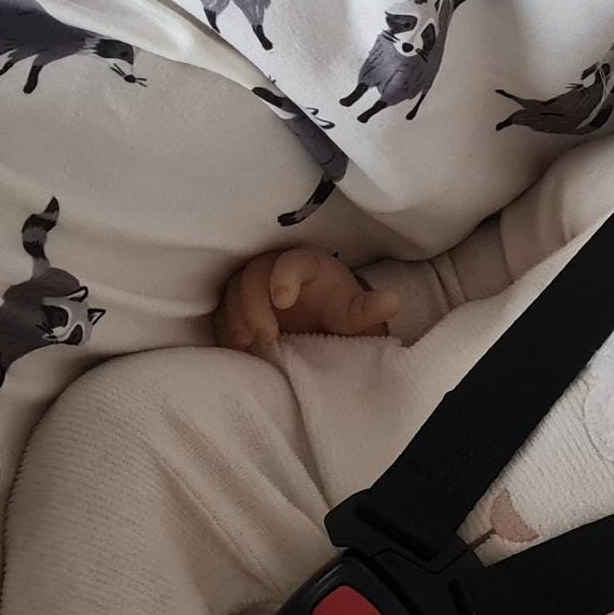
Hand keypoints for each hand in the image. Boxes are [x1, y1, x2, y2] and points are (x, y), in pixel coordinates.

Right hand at [215, 247, 398, 350]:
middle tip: (266, 337)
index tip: (284, 301)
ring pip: (232, 294)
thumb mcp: (354, 313)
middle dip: (254, 305)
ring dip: (236, 320)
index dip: (284, 277)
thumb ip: (367, 309)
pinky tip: (237, 351)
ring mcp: (250, 286)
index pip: (291, 263)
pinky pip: (221, 313)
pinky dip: (226, 331)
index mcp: (305, 264)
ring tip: (249, 347)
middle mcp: (272, 268)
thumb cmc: (336, 309)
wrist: (318, 320)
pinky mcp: (235, 306)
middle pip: (252, 277)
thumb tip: (392, 302)